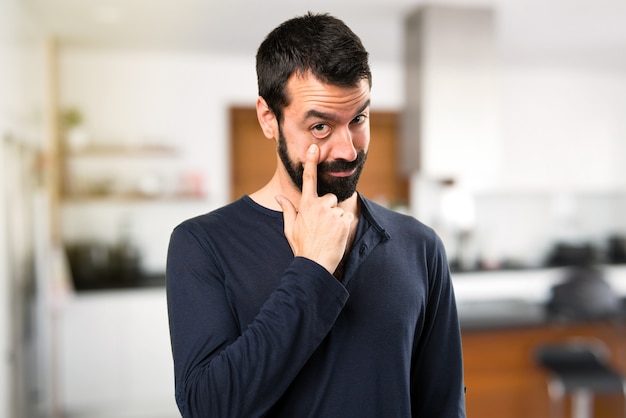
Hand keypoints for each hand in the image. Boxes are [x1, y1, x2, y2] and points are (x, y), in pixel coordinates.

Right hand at [276, 144, 353, 273]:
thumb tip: (278, 198)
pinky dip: (343, 226)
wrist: (315, 264)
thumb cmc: (302, 247)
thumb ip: (287, 210)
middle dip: (327, 209)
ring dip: (335, 219)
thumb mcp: (290, 228)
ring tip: (328, 234)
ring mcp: (333, 212)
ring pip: (338, 209)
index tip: (314, 148)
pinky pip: (346, 217)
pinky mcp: (344, 220)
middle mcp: (320, 206)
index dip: (311, 162)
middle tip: (321, 226)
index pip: (308, 179)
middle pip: (328, 198)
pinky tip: (335, 236)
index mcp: (306, 205)